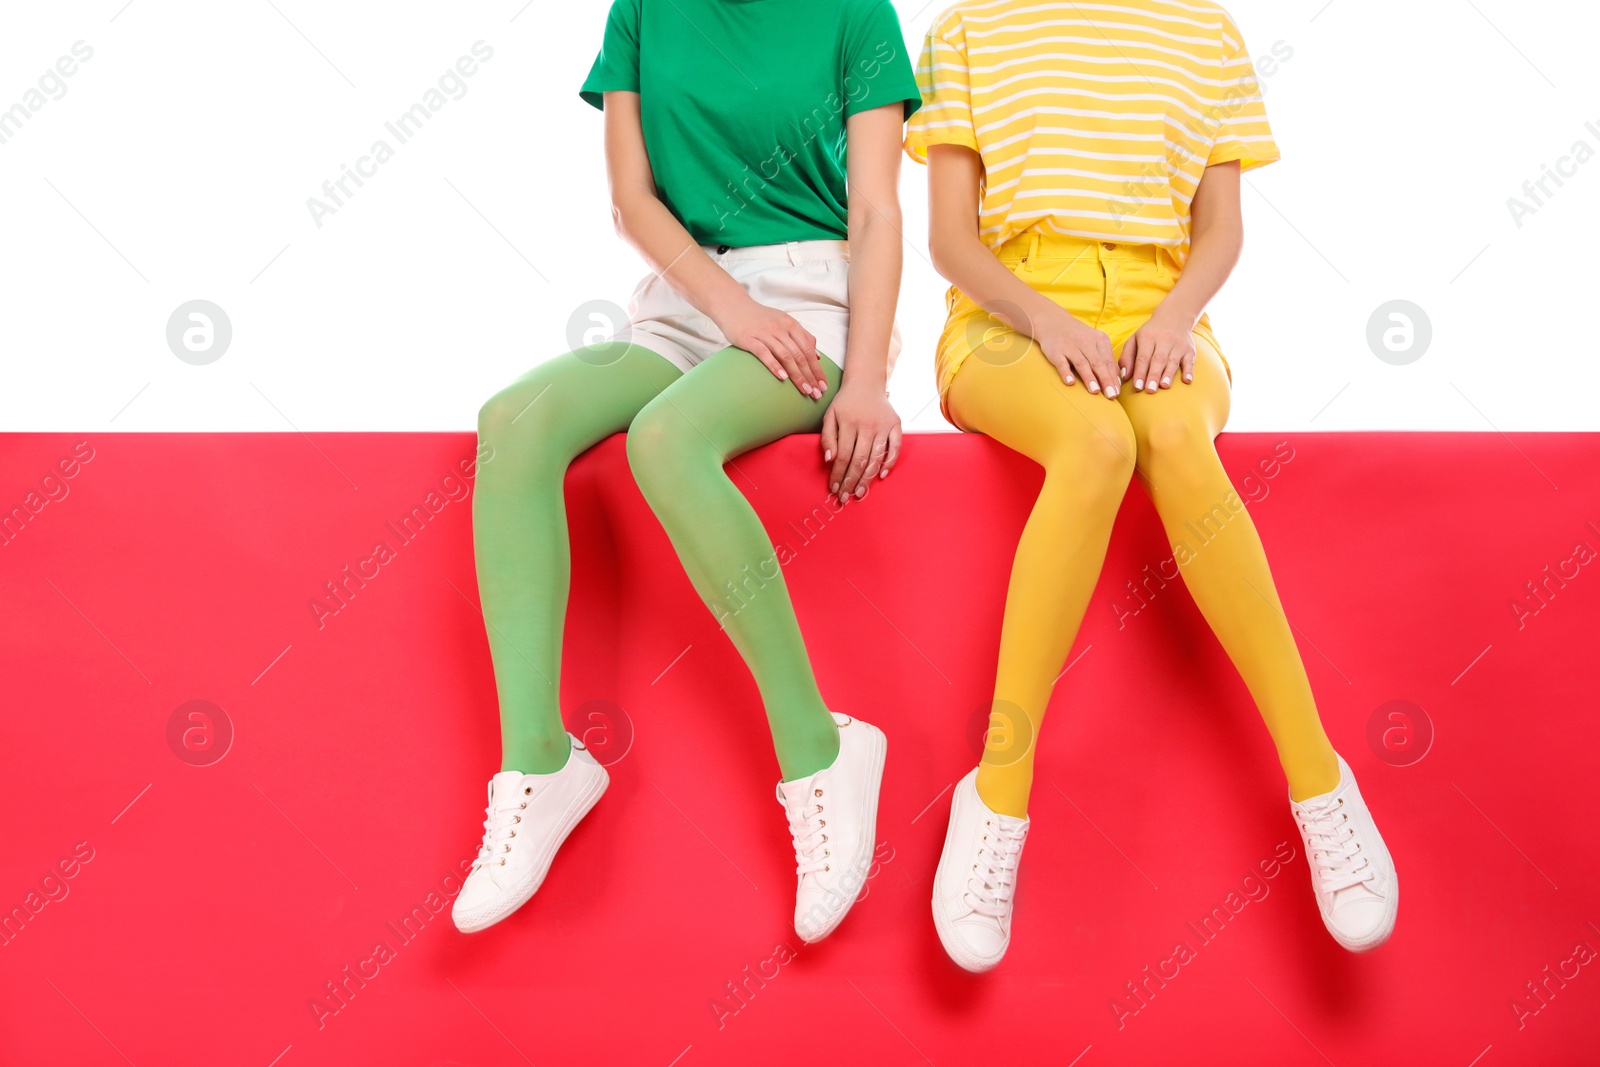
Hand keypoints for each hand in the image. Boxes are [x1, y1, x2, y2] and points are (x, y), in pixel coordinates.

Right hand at [716, 297, 826, 398]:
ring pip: (785, 355)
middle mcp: (780, 328)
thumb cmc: (760, 318)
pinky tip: (782, 377)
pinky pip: (764, 353)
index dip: (817, 368)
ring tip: (804, 390)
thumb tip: (817, 356)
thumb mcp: (783, 322)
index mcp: (791, 324)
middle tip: (817, 393)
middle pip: (799, 354)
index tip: (823, 385)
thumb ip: (801, 336)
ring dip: (797, 375)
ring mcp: (765, 333)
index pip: (808, 349)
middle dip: (810, 375)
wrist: (734, 306)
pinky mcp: (749, 338)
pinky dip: (774, 365)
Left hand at [819, 380, 900, 503]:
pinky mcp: (896, 425)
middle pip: (859, 460)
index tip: (834, 489)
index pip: (843, 456)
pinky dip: (890, 462)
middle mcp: (867, 425)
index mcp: (848, 422)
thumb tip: (829, 459)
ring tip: (860, 493)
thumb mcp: (830, 415)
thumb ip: (827, 437)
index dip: (838, 475)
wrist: (866, 383)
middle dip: (851, 481)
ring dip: (867, 478)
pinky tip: (881, 475)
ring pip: (876, 457)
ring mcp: (883, 425)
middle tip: (846, 497)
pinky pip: (895, 447)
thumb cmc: (845, 402)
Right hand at [1033, 305, 1120, 397]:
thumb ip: (1106, 359)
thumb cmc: (1078, 337)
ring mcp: (1070, 347)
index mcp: (1100, 340)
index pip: (1109, 362)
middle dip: (1106, 380)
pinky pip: (1061, 363)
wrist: (1053, 322)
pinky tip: (1070, 382)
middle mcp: (1086, 342)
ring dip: (1089, 377)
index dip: (1114, 378)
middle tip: (1111, 395)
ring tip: (1095, 391)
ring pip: (1082, 363)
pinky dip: (1066, 372)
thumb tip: (1117, 378)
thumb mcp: (1095, 342)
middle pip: (1098, 363)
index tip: (1118, 393)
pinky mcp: (1056, 351)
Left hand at [1121, 310, 1196, 391]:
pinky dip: (1189, 371)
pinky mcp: (1190, 350)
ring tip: (1164, 386)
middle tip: (1149, 390)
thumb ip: (1127, 357)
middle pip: (1158, 359)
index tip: (1137, 387)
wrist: (1174, 317)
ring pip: (1173, 360)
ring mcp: (1178, 345)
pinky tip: (1187, 381)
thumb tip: (1124, 376)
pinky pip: (1190, 360)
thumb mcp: (1135, 340)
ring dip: (1169, 374)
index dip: (1140, 372)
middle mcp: (1164, 340)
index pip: (1143, 357)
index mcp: (1148, 338)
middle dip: (1153, 375)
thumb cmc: (1150, 334)